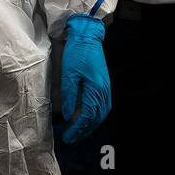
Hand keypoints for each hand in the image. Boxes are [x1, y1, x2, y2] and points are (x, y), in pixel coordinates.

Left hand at [60, 14, 110, 143]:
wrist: (87, 36)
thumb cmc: (77, 53)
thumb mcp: (69, 74)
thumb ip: (69, 96)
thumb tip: (69, 116)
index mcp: (96, 89)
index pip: (87, 116)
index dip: (77, 128)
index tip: (68, 137)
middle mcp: (104, 91)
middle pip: (96, 118)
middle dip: (84, 130)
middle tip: (71, 138)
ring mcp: (106, 88)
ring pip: (101, 113)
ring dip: (90, 124)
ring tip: (78, 131)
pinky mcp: (104, 84)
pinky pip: (102, 106)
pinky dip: (95, 115)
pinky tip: (87, 117)